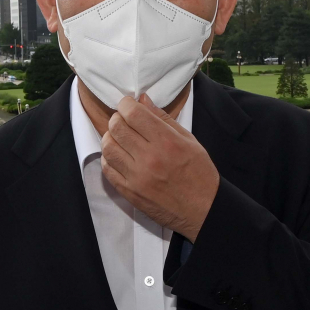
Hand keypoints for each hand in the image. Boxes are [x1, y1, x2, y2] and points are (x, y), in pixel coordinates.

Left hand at [100, 94, 219, 241]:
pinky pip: (107, 169)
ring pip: (108, 147)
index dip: (126, 104)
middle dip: (117, 118)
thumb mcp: (189, 140)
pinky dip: (108, 158)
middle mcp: (149, 158)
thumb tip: (142, 100)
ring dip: (110, 137)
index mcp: (167, 142)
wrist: (202, 209)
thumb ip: (163, 119)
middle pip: (117, 127)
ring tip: (120, 138)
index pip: (133, 114)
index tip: (129, 104)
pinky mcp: (129, 192)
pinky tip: (119, 155)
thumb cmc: (199, 173)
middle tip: (124, 120)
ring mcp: (137, 177)